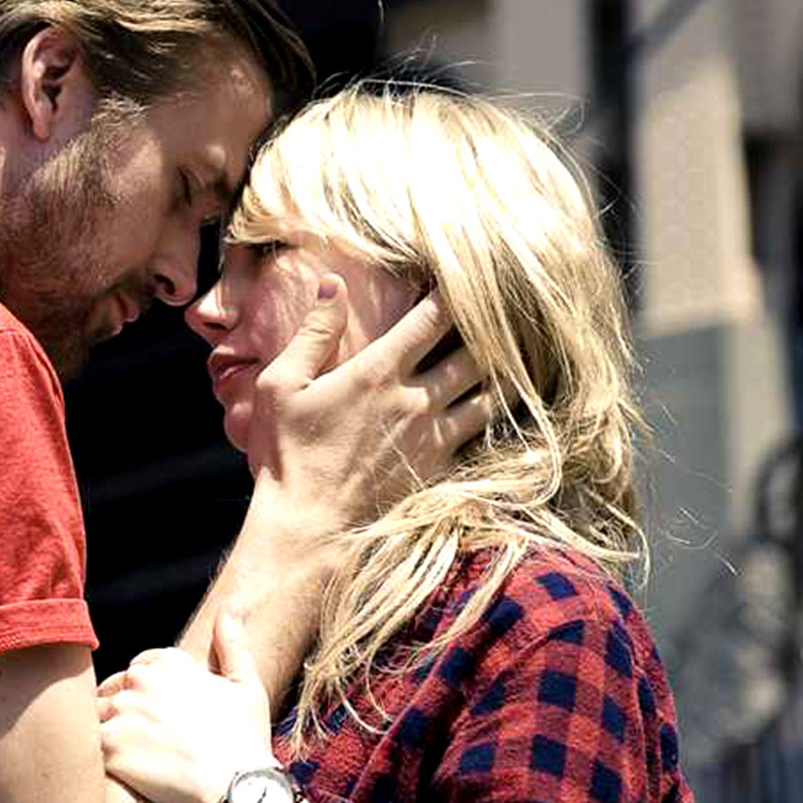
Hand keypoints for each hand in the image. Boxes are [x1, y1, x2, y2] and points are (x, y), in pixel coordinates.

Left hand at [97, 614, 275, 802]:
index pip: (138, 668)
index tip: (165, 720)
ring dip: (109, 735)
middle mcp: (140, 678)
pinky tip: (124, 775)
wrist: (238, 791)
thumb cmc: (245, 740)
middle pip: (113, 690)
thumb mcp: (245, 684)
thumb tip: (230, 606)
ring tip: (135, 761)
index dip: (149, 696)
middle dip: (124, 713)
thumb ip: (231, 642)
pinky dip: (103, 761)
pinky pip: (89, 749)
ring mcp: (121, 712)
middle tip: (150, 746)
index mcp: (168, 661)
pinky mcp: (108, 747)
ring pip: (96, 717)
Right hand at [244, 282, 493, 527]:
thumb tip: (332, 283)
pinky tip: (510, 412)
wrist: (310, 527)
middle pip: (478, 353)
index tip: (466, 274)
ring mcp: (435, 437)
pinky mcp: (442, 470)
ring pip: (494, 397)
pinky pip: (486, 439)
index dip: (455, 291)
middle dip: (494, 329)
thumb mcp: (280, 386)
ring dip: (509, 374)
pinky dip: (502, 421)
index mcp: (379, 372)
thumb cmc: (289, 454)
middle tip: (507, 311)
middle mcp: (416, 400)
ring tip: (522, 357)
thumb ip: (313, 332)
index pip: (433, 317)